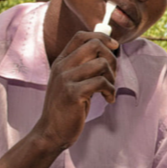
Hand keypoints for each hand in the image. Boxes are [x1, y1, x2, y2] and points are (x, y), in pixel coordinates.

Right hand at [32, 31, 118, 148]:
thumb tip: (108, 51)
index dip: (102, 37)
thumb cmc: (67, 107)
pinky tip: (108, 99)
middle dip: (111, 58)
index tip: (114, 46)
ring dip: (112, 77)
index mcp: (61, 62)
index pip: (81, 36)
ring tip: (109, 90)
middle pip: (94, 45)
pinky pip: (101, 82)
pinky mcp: (73, 93)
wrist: (51, 131)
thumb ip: (84, 67)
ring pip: (101, 64)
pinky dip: (110, 90)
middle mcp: (61, 67)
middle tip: (112, 75)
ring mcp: (65, 79)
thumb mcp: (72, 82)